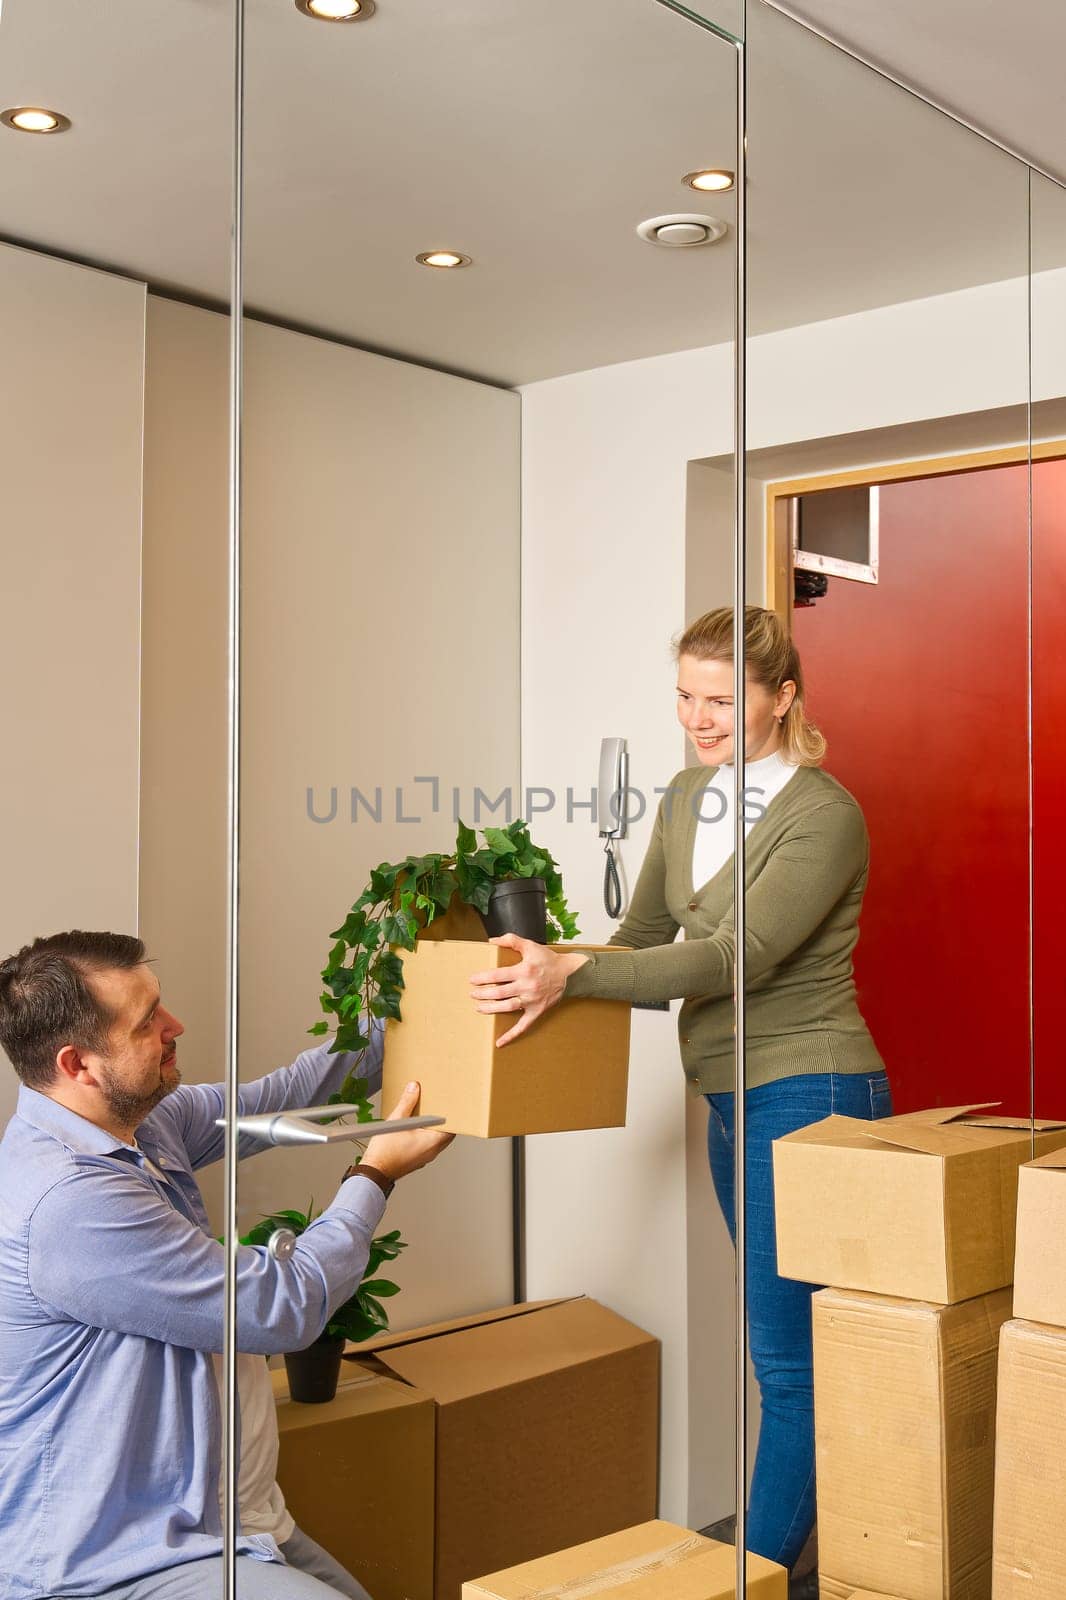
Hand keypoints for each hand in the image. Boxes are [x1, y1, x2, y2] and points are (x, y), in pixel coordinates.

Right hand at [362, 1082, 453, 1180]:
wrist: (374, 1172)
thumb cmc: (385, 1152)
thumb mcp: (396, 1121)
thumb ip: (407, 1102)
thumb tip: (414, 1088)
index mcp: (432, 1142)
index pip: (452, 1127)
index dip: (452, 1115)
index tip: (448, 1106)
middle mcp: (432, 1151)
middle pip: (445, 1133)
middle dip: (441, 1120)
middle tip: (436, 1108)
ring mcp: (425, 1158)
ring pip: (436, 1140)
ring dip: (432, 1129)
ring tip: (423, 1116)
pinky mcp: (417, 1160)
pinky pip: (427, 1146)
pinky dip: (425, 1137)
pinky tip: (413, 1129)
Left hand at [469, 934, 589, 1046]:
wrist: (570, 974)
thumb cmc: (548, 959)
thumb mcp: (530, 945)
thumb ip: (511, 940)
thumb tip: (492, 940)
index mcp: (524, 970)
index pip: (497, 975)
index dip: (482, 978)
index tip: (472, 980)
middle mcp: (527, 986)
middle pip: (499, 992)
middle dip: (483, 994)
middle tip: (472, 994)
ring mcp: (532, 1001)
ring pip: (507, 1007)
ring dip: (491, 1009)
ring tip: (478, 1008)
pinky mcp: (537, 1011)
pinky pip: (523, 1026)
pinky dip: (511, 1035)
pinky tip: (499, 1042)